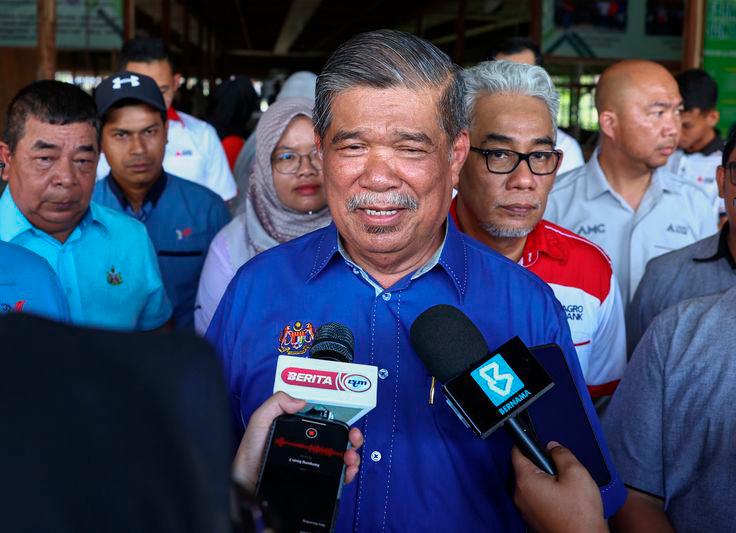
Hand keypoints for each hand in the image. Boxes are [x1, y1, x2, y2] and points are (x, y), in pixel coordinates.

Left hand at [232, 391, 363, 492]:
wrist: (245, 484)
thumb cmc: (249, 454)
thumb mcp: (260, 421)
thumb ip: (276, 404)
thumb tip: (301, 400)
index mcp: (298, 428)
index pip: (324, 420)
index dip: (340, 417)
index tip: (347, 419)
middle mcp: (307, 444)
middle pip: (337, 438)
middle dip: (352, 436)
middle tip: (353, 437)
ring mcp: (312, 462)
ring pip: (340, 456)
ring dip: (352, 454)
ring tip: (350, 457)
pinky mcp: (314, 480)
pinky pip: (335, 476)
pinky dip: (346, 474)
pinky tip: (346, 471)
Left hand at [512, 441, 606, 532]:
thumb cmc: (579, 513)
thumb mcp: (576, 473)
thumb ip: (562, 454)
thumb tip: (552, 446)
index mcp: (525, 480)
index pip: (517, 451)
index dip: (528, 442)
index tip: (541, 442)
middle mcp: (519, 494)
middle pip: (525, 467)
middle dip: (542, 463)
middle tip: (562, 469)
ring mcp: (525, 508)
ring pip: (532, 482)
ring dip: (547, 479)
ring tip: (566, 486)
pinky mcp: (533, 517)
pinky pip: (536, 497)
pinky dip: (548, 493)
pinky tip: (565, 499)